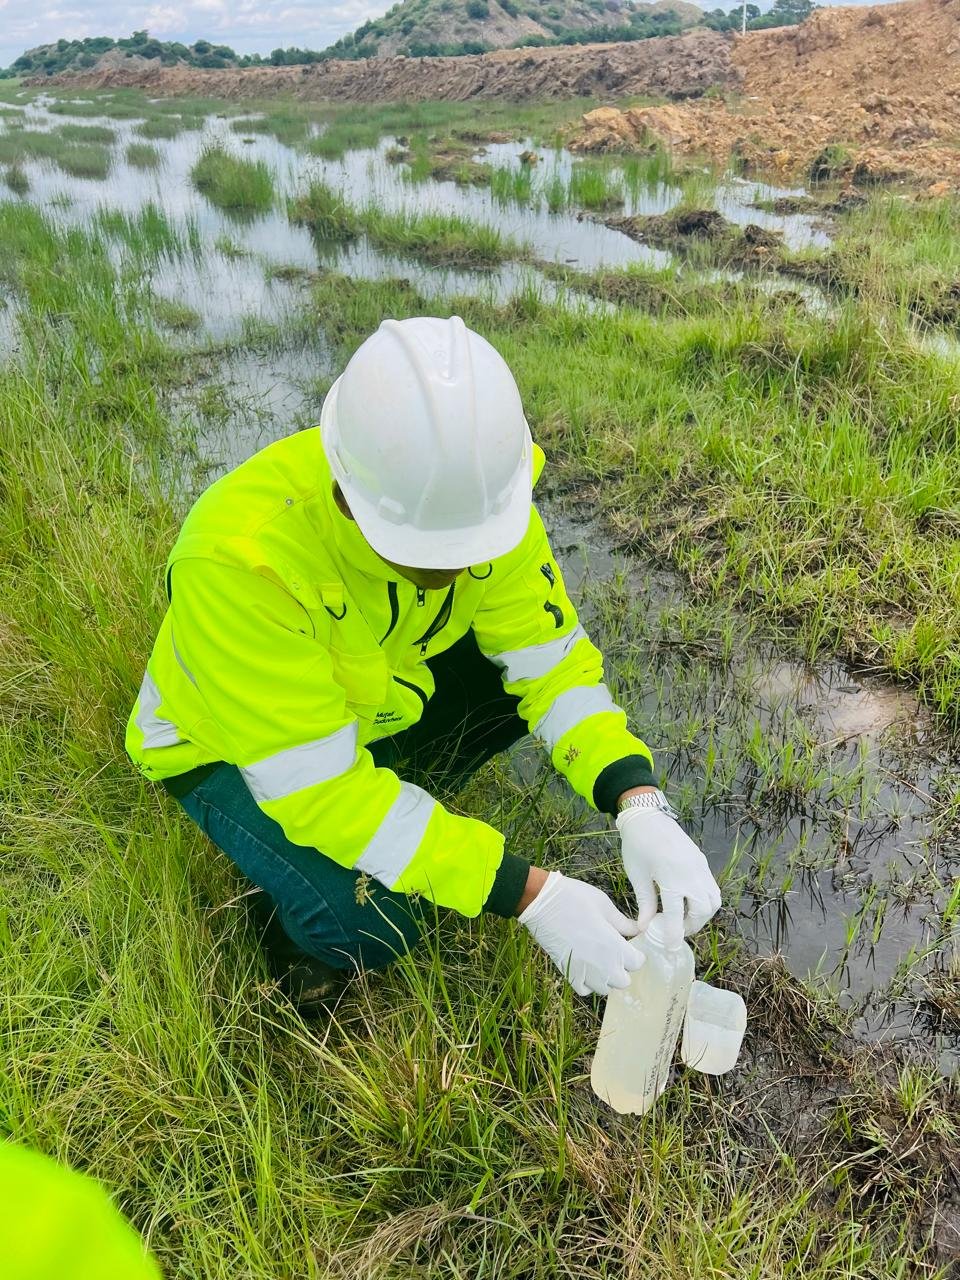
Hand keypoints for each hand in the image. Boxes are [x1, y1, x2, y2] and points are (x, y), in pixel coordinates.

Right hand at [518, 870, 643, 995]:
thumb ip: (622, 922)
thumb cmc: (574, 898)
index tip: (632, 946)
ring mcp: (583, 971)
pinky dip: (589, 984)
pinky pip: (584, 990)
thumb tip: (637, 930)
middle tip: (617, 953)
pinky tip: (587, 968)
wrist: (542, 902)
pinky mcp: (567, 972)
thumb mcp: (604, 905)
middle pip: (623, 981)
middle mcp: (601, 964)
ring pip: (605, 988)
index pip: (637, 963)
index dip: (636, 954)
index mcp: (613, 945)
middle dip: (624, 968)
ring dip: (607, 977)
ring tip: (602, 960)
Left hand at [617, 808, 720, 937]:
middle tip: (676, 931)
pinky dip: (705, 900)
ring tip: (684, 919)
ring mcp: (700, 867)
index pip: (676, 915)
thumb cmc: (637, 845)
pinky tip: (689, 902)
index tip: (671, 947)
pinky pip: (712, 888)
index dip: (674, 935)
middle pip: (702, 910)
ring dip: (702, 914)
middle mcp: (692, 874)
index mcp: (672, 878)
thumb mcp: (637, 875)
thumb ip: (645, 902)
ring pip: (713, 900)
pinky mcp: (703, 862)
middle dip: (692, 926)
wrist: (648, 817)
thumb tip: (644, 928)